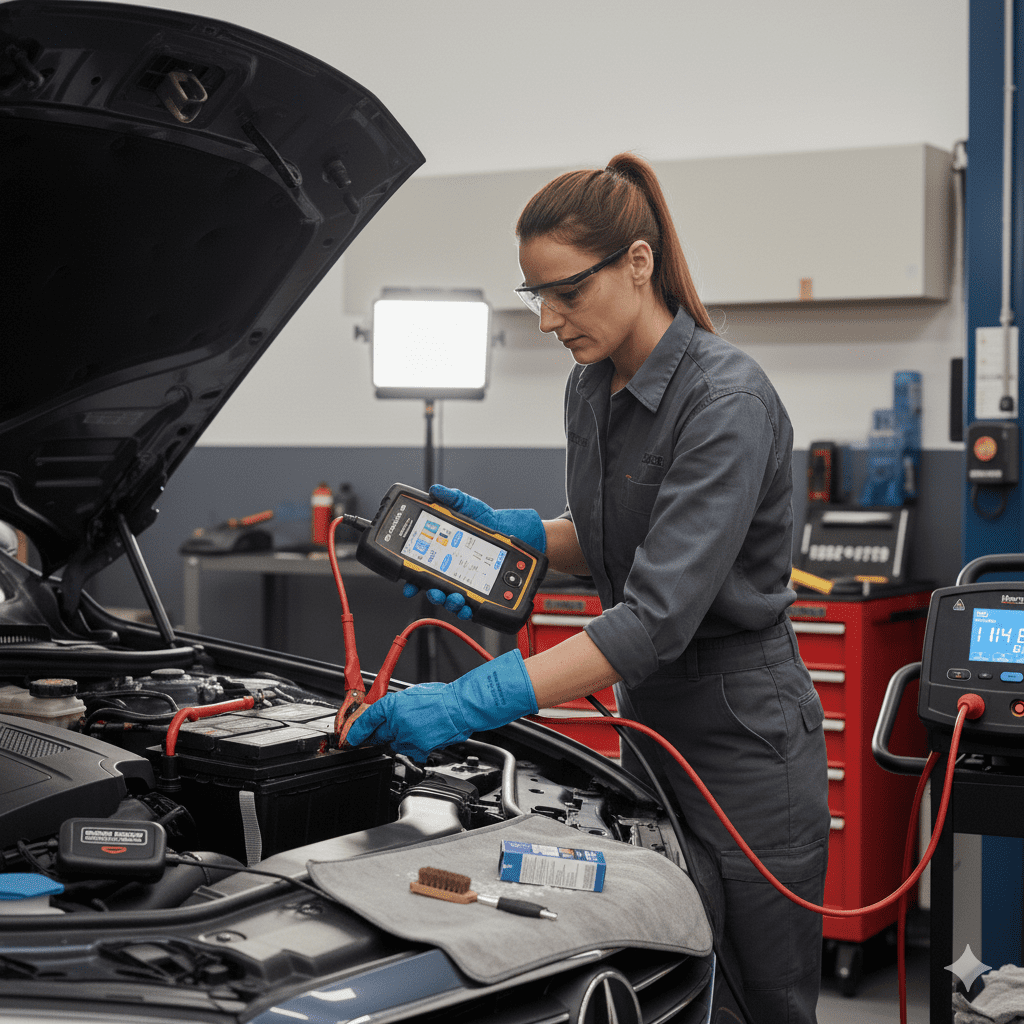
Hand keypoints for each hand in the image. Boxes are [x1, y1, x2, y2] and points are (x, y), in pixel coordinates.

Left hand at [343, 650, 537, 762]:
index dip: (356, 730)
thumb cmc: (441, 697)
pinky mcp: (418, 749)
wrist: (460, 707)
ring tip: (419, 727)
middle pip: (379, 735)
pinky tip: (427, 735)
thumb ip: (396, 706)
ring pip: (396, 744)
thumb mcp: (412, 694)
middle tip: (394, 728)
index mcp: (392, 703)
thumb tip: (387, 714)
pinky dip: (416, 747)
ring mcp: (407, 737)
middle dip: (381, 734)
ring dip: (402, 739)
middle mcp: (396, 721)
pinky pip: (411, 752)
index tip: (350, 737)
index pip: (367, 719)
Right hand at [400, 485, 546, 619]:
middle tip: (435, 591)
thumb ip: (452, 498)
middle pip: (434, 588)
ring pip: (451, 600)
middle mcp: (452, 569)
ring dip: (449, 602)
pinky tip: (469, 606)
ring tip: (455, 598)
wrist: (514, 532)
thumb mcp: (469, 506)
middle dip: (432, 593)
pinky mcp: (481, 590)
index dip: (412, 579)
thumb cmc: (488, 520)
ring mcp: (467, 581)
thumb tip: (435, 491)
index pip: (422, 568)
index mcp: (443, 552)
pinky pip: (471, 605)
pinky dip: (468, 609)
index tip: (408, 585)